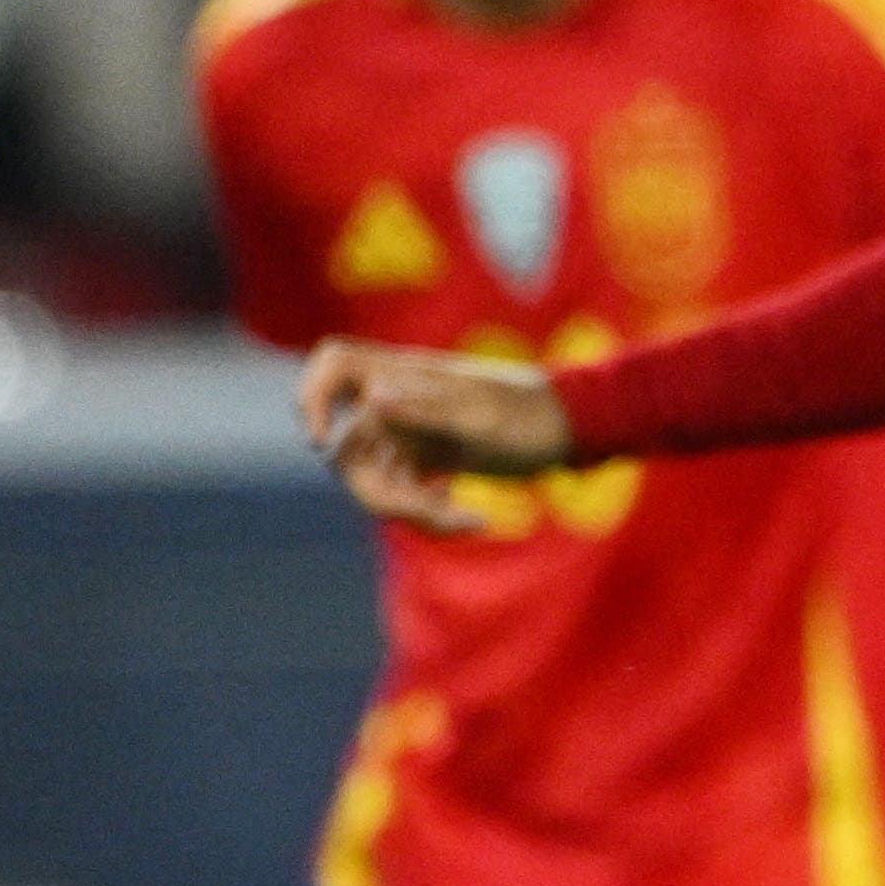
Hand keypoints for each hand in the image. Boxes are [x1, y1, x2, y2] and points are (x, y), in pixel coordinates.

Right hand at [301, 340, 572, 530]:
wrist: (575, 430)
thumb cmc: (532, 416)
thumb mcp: (482, 417)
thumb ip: (426, 408)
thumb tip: (372, 398)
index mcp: (403, 374)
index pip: (334, 364)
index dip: (310, 396)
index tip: (320, 440)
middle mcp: (396, 401)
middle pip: (349, 450)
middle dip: (383, 494)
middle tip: (432, 515)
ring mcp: (409, 431)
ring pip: (376, 480)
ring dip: (412, 512)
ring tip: (467, 521)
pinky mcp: (426, 457)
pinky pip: (403, 491)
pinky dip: (427, 512)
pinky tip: (468, 518)